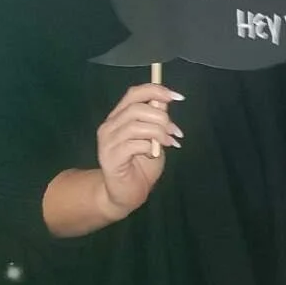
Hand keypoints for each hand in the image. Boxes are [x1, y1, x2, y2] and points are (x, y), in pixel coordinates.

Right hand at [95, 82, 183, 216]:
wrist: (126, 194)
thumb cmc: (141, 166)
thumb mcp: (154, 139)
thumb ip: (156, 121)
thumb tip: (165, 101)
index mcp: (119, 117)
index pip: (134, 93)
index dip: (156, 90)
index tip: (177, 97)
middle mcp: (110, 125)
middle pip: (137, 108)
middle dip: (161, 117)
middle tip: (174, 131)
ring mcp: (108, 141)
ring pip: (136, 125)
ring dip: (158, 132)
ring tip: (169, 142)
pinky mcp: (111, 157)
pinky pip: (134, 144)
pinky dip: (150, 147)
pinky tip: (154, 154)